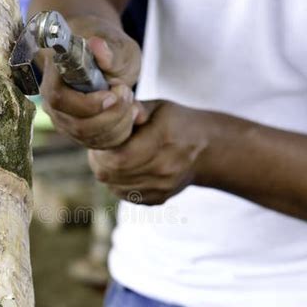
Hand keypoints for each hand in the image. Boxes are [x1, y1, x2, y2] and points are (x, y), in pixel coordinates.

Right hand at [40, 16, 145, 148]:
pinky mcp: (79, 133)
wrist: (107, 57)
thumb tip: (97, 44)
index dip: (88, 103)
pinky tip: (130, 114)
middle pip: (77, 125)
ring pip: (89, 138)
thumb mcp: (116, 45)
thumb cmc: (108, 47)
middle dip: (110, 115)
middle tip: (128, 94)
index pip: (60, 99)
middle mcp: (53, 102)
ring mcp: (64, 120)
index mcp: (55, 75)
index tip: (114, 94)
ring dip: (118, 124)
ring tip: (131, 101)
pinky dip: (120, 132)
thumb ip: (108, 49)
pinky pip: (99, 144)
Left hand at [88, 100, 210, 204]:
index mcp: (162, 141)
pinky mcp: (158, 199)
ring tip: (109, 158)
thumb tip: (113, 108)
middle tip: (99, 150)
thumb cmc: (178, 123)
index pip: (119, 157)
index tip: (100, 141)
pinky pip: (126, 195)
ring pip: (116, 187)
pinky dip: (117, 184)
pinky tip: (123, 170)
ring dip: (107, 173)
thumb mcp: (159, 108)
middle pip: (113, 174)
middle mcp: (163, 169)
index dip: (101, 151)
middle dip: (99, 162)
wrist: (207, 150)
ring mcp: (161, 188)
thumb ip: (133, 109)